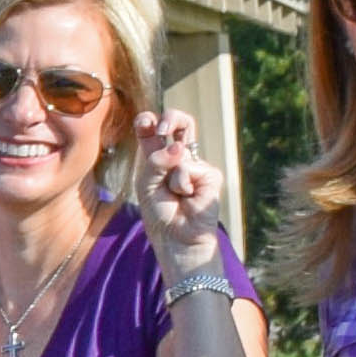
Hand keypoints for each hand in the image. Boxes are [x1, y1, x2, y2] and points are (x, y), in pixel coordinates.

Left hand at [130, 107, 229, 271]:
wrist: (177, 238)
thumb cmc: (160, 213)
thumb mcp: (146, 185)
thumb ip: (155, 162)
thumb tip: (178, 147)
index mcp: (158, 157)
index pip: (153, 131)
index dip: (149, 121)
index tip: (145, 122)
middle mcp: (178, 157)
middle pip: (179, 123)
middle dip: (171, 118)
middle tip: (161, 130)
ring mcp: (197, 164)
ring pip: (180, 149)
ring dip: (169, 176)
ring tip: (175, 195)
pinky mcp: (210, 175)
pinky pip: (188, 168)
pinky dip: (182, 184)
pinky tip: (188, 198)